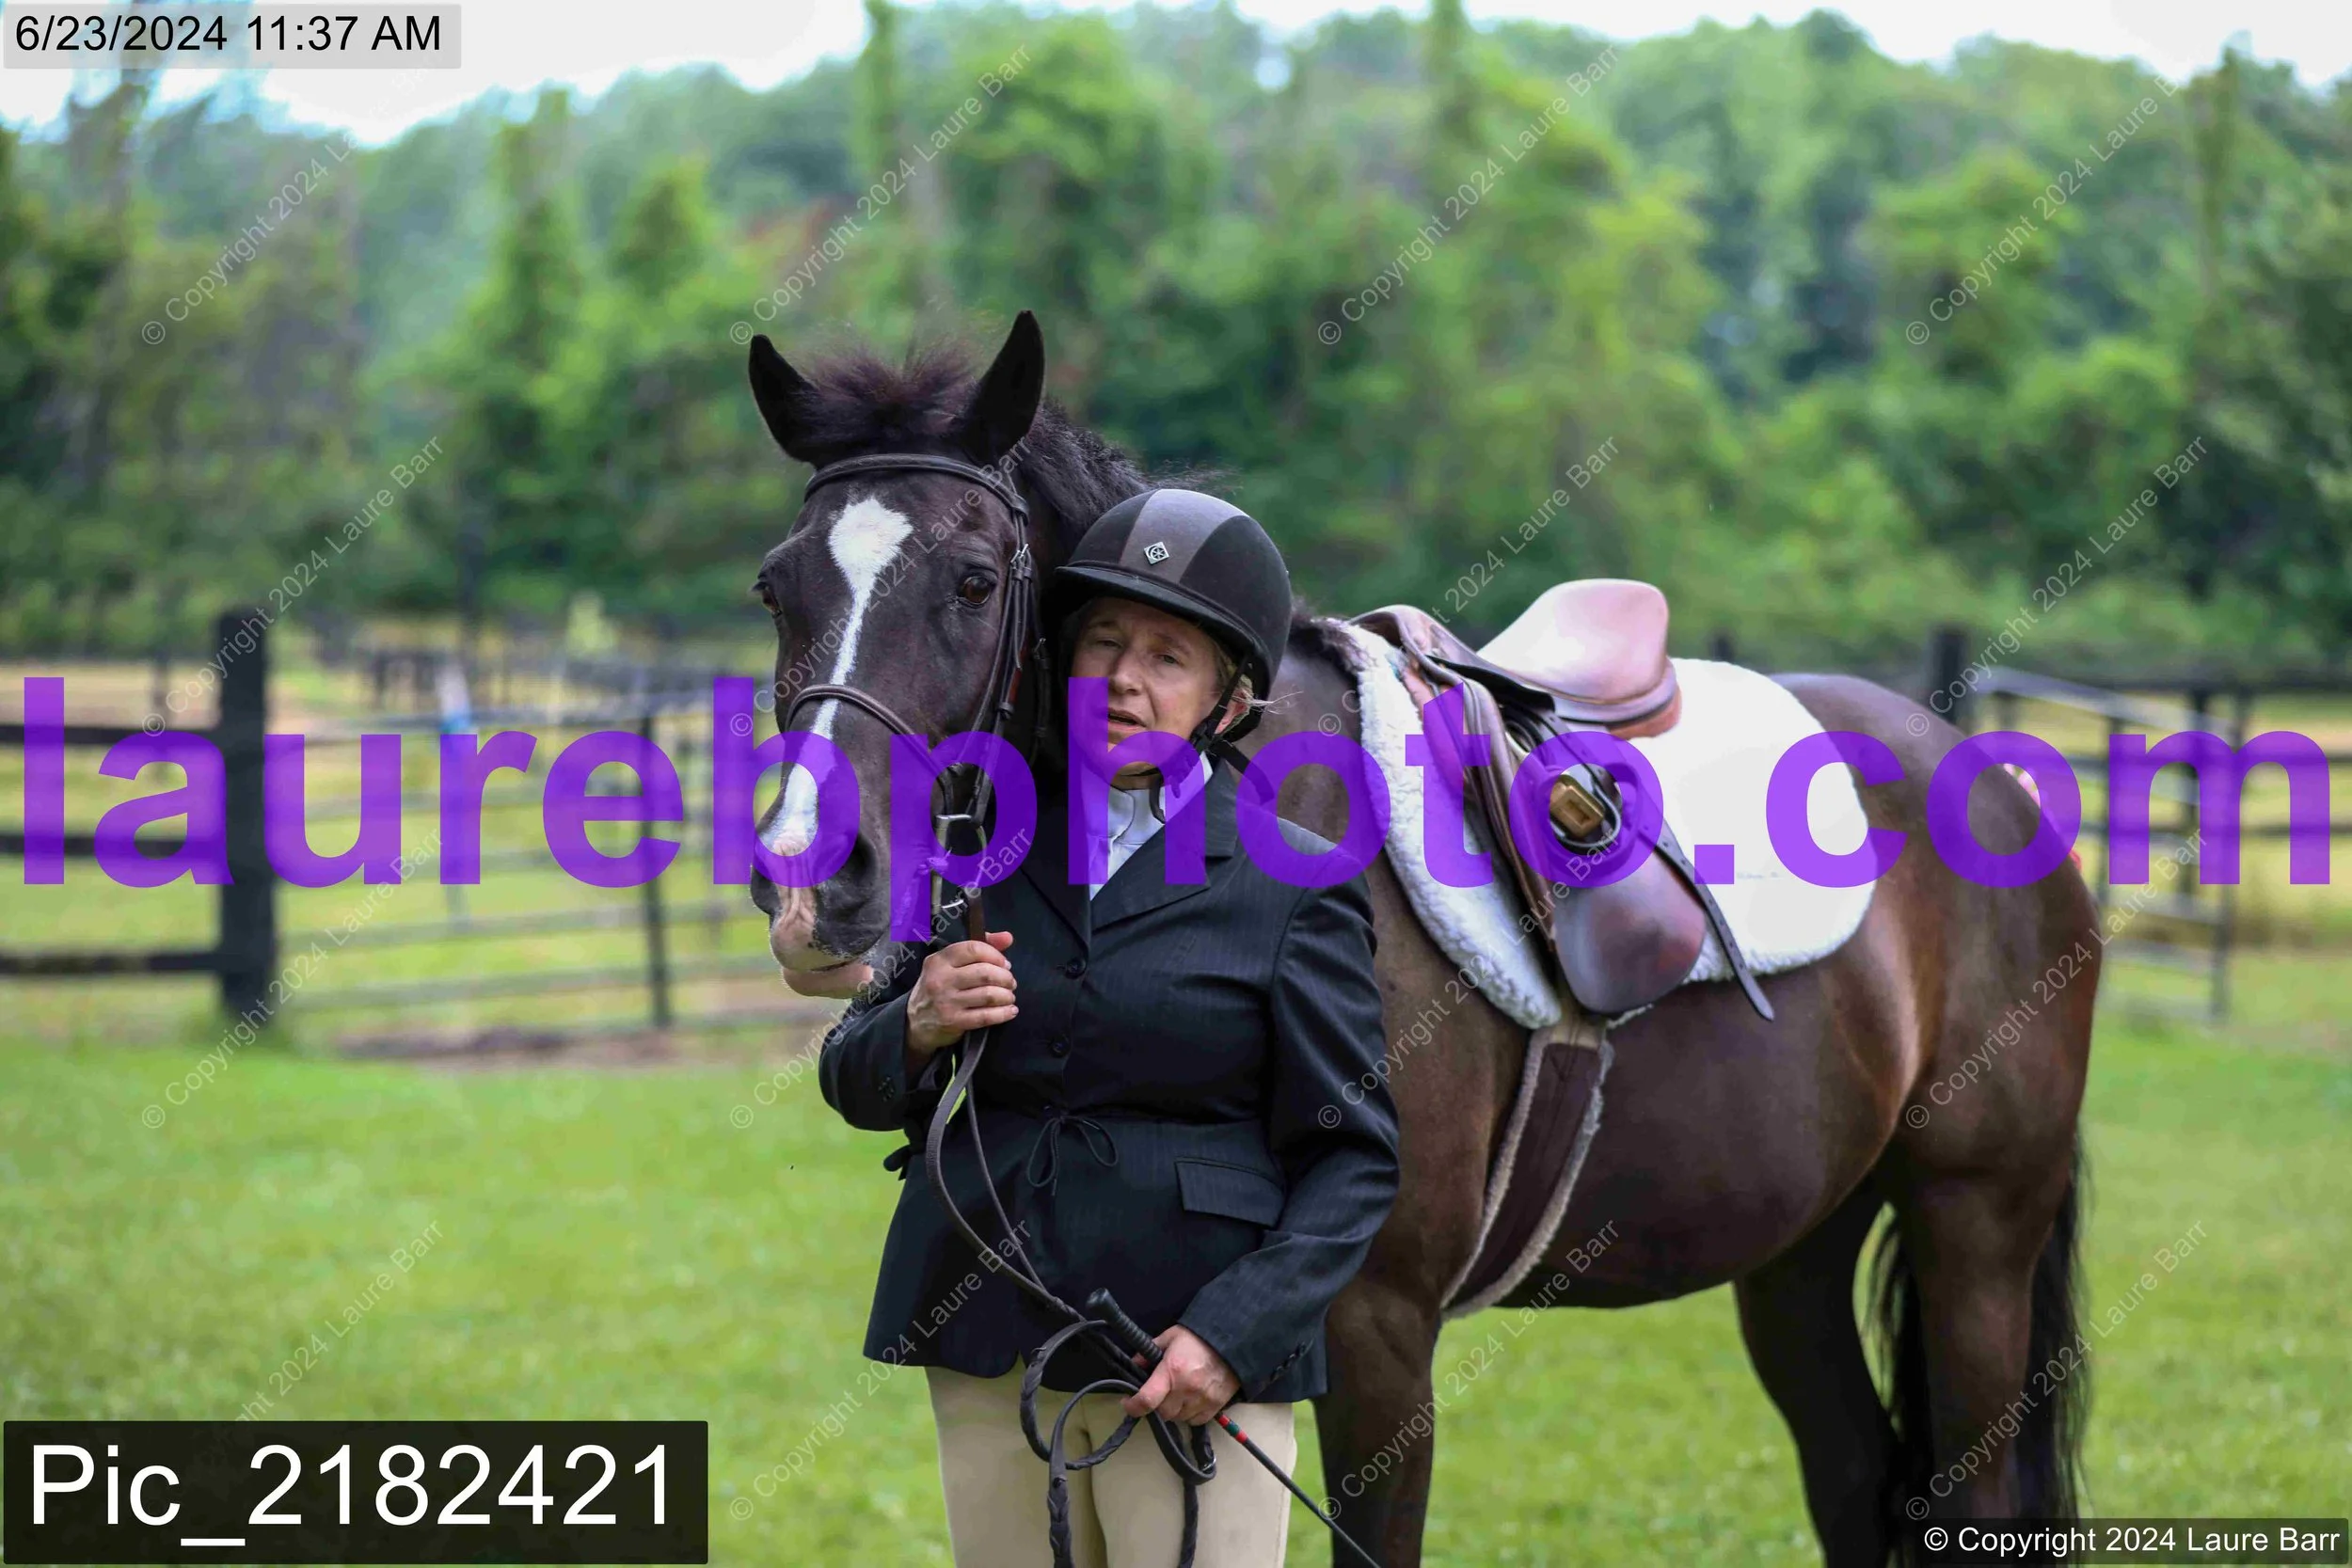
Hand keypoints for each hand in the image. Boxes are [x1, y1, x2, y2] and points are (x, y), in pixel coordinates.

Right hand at [905, 930, 1016, 1054]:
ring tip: (1009, 996)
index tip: (1004, 964)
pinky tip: (1010, 1011)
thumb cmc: (939, 987)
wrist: (915, 1021)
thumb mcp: (949, 965)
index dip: (995, 955)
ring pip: (988, 995)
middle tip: (1010, 982)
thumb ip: (979, 948)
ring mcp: (946, 1001)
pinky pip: (986, 1016)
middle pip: (984, 972)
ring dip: (1006, 995)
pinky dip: (1003, 1013)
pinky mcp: (953, 1022)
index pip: (973, 949)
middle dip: (1005, 977)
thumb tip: (1008, 937)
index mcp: (939, 960)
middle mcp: (941, 979)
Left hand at [1122, 1326, 1238, 1426]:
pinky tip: (1190, 1402)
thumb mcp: (1169, 1338)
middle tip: (1158, 1395)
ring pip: (1179, 1419)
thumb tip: (1133, 1366)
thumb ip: (1148, 1353)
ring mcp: (1202, 1399)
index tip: (1128, 1403)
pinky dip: (1190, 1415)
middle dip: (1157, 1406)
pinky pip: (1196, 1420)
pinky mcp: (1216, 1406)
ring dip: (1173, 1411)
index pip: (1147, 1399)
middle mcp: (1186, 1389)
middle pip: (1163, 1413)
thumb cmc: (1197, 1338)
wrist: (1233, 1340)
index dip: (1132, 1406)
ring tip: (1176, 1396)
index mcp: (1171, 1371)